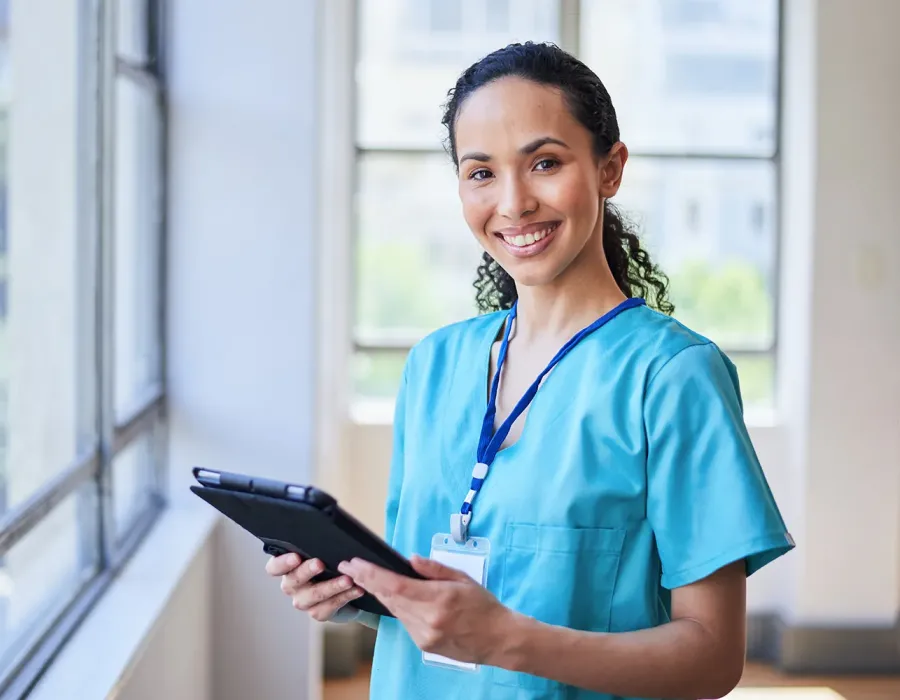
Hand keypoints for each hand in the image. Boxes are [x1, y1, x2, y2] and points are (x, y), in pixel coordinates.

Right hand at [266, 553, 364, 621]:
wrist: (344, 586)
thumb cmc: (329, 561)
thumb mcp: (323, 550)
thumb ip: (319, 545)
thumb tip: (328, 532)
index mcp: (288, 567)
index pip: (274, 567)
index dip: (282, 563)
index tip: (296, 557)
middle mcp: (292, 585)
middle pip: (293, 580)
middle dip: (307, 571)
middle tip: (320, 564)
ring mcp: (303, 601)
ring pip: (313, 596)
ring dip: (331, 586)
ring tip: (347, 580)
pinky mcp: (318, 612)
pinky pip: (328, 607)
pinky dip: (344, 597)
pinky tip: (357, 589)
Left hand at [338, 555, 512, 664]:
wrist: (499, 639)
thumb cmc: (484, 606)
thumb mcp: (462, 579)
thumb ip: (434, 569)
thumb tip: (411, 560)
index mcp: (439, 600)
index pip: (396, 586)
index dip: (372, 575)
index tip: (356, 564)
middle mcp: (428, 621)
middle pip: (389, 598)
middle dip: (367, 581)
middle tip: (350, 567)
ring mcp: (424, 636)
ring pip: (394, 610)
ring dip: (380, 593)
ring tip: (365, 577)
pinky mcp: (424, 645)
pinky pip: (404, 622)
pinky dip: (397, 607)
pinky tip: (392, 596)